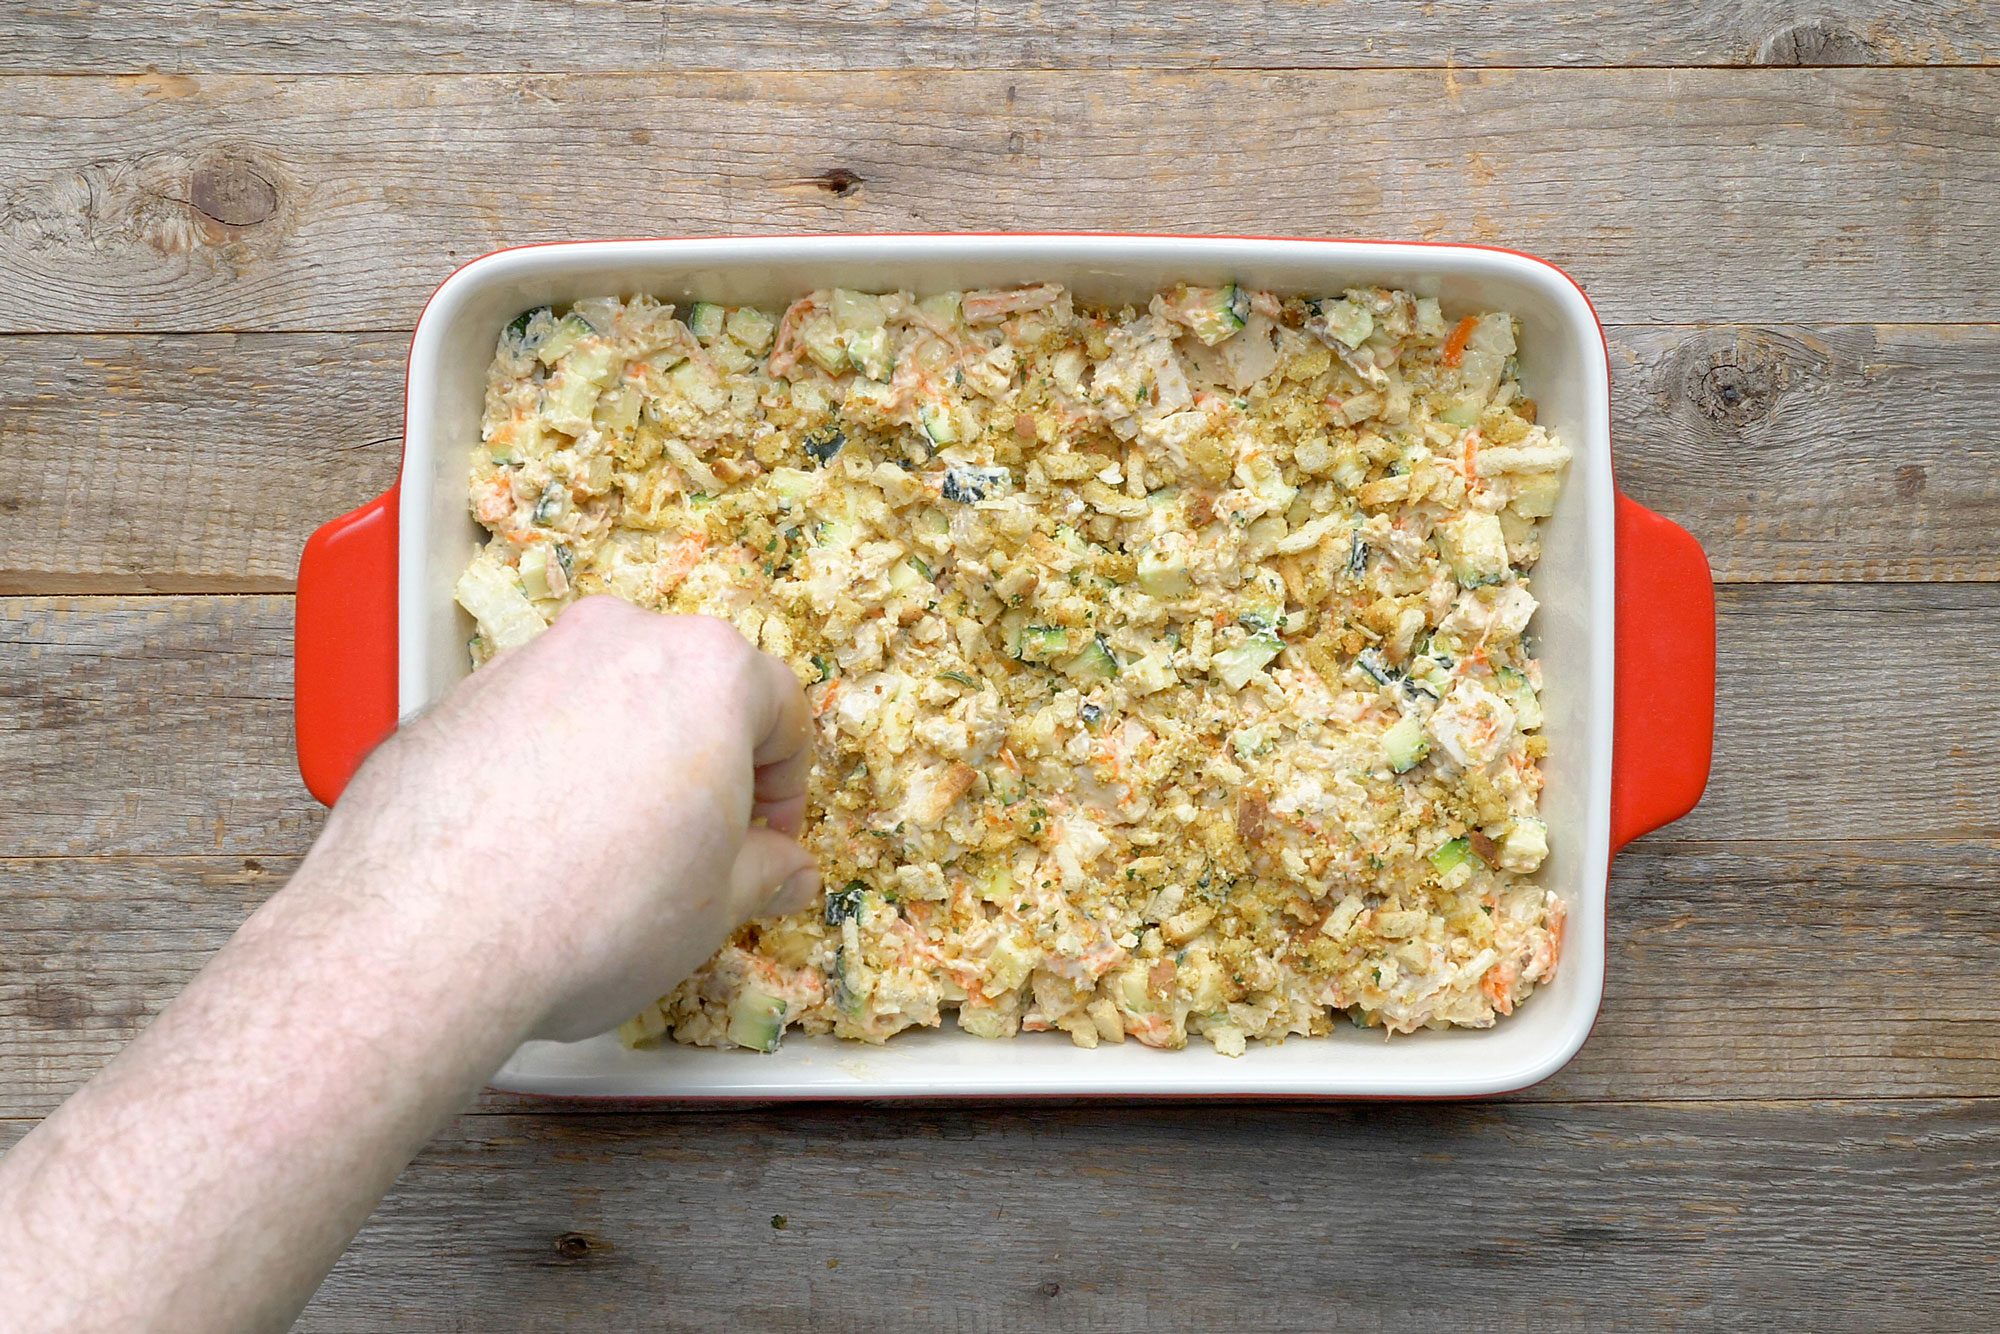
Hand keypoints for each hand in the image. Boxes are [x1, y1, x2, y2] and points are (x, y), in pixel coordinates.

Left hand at [301, 596, 818, 1041]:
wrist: (425, 932)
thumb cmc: (599, 912)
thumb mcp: (711, 908)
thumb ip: (762, 874)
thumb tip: (786, 871)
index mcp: (707, 669)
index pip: (782, 708)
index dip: (788, 785)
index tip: (771, 842)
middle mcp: (618, 638)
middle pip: (689, 688)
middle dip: (705, 761)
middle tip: (700, 844)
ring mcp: (528, 659)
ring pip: (603, 699)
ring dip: (623, 759)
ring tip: (607, 851)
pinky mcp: (454, 697)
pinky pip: (528, 722)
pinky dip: (546, 767)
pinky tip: (534, 847)